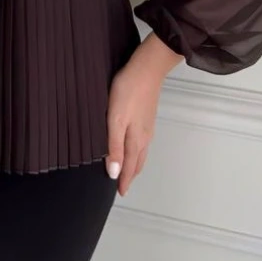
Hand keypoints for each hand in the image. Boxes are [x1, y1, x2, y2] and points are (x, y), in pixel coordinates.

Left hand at [105, 33, 182, 196]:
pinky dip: (137, 151)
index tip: (120, 192)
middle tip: (123, 185)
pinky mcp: (147, 116)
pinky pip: (143, 142)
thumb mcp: (116, 120)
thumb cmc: (129, 91)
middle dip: (130, 175)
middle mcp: (144, 137)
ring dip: (134, 163)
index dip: (123, 180)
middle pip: (136, 162)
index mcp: (135, 140)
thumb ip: (114, 146)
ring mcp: (147, 126)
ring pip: (141, 152)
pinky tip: (133, 146)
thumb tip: (114, 173)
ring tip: (127, 170)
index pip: (128, 166)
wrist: (147, 68)